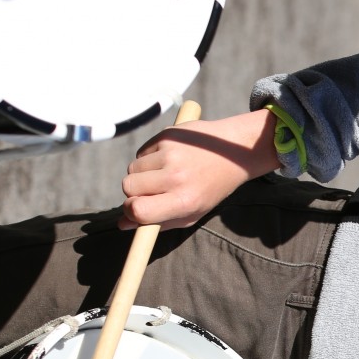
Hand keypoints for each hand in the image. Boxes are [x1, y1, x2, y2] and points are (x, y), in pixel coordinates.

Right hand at [120, 110, 278, 229]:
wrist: (235, 151)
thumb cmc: (210, 188)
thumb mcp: (193, 212)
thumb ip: (159, 222)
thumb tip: (123, 223)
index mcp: (184, 201)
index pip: (138, 210)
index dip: (130, 211)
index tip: (135, 209)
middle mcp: (176, 177)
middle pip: (127, 186)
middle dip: (133, 191)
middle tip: (152, 190)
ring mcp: (171, 154)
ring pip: (132, 168)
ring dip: (142, 173)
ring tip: (165, 173)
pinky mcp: (167, 136)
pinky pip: (141, 152)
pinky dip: (149, 157)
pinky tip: (170, 158)